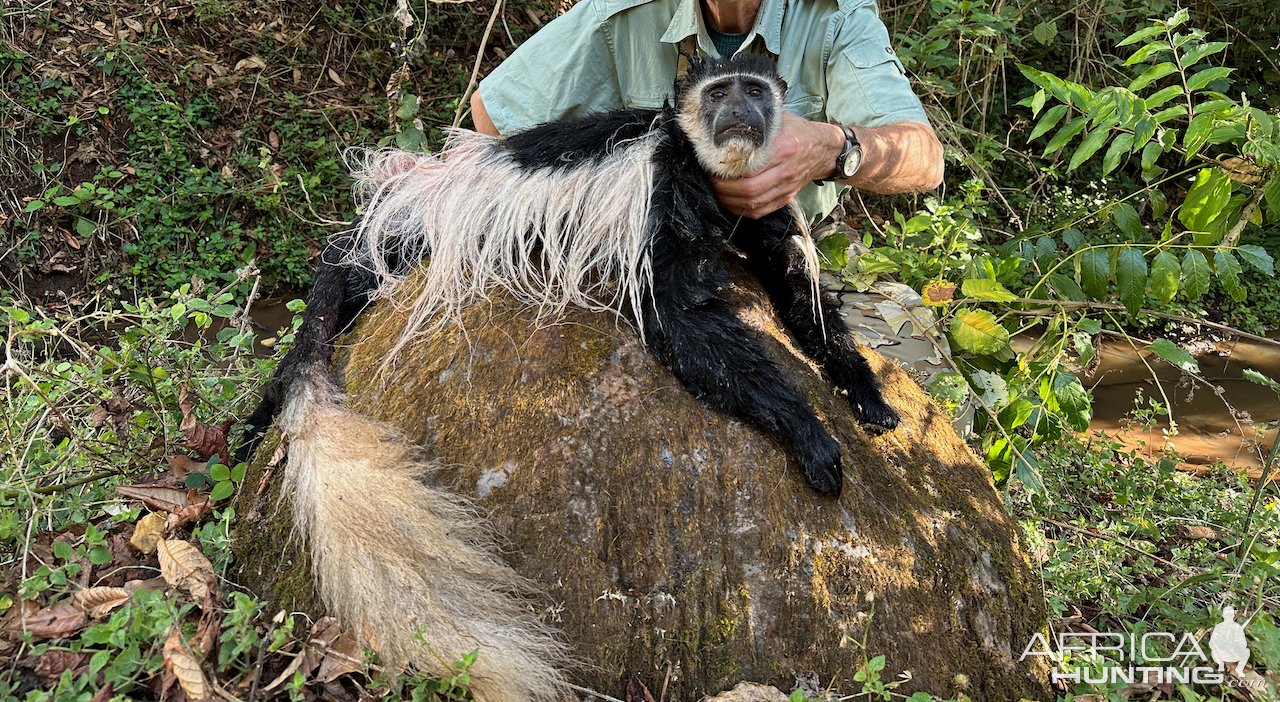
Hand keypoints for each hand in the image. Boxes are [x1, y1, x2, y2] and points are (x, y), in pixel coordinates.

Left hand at [710, 113, 842, 218]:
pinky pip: (761, 211)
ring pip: (754, 203)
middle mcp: (786, 170)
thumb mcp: (778, 119)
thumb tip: (725, 125)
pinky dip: (742, 210)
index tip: (712, 167)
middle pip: (749, 189)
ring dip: (731, 202)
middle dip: (724, 189)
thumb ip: (755, 123)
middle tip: (711, 181)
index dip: (726, 171)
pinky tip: (731, 202)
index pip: (749, 166)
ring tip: (718, 192)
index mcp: (783, 148)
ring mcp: (786, 187)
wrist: (824, 149)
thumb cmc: (796, 130)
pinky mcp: (786, 198)